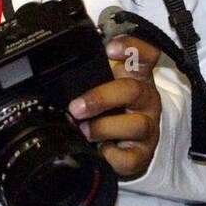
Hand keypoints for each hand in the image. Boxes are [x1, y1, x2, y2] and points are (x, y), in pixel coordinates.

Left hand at [68, 36, 161, 177]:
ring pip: (136, 125)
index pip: (145, 54)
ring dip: (104, 128)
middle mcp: (146, 99)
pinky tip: (101, 152)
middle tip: (76, 108)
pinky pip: (132, 157)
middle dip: (101, 98)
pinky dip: (113, 156)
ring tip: (84, 131)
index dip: (132, 48)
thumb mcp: (104, 84)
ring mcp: (148, 126)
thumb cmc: (113, 107)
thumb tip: (57, 72)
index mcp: (136, 76)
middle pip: (133, 91)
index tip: (110, 49)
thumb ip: (89, 73)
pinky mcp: (143, 153)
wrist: (129, 140)